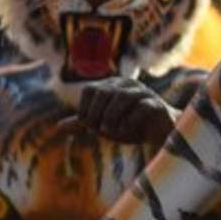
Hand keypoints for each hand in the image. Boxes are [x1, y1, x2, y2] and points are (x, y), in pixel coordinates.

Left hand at [57, 78, 178, 145]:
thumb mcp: (104, 125)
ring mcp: (144, 93)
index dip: (85, 109)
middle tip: (97, 131)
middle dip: (96, 114)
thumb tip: (58, 127)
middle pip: (103, 92)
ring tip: (109, 132)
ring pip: (121, 97)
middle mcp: (128, 84)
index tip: (88, 126)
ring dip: (111, 117)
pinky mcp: (156, 105)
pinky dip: (129, 122)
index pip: (90, 89)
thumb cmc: (131, 127)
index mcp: (113, 86)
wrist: (162, 134)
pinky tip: (126, 132)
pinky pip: (140, 109)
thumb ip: (84, 124)